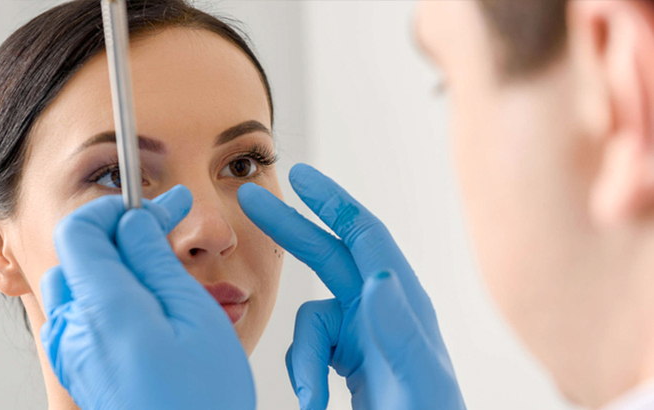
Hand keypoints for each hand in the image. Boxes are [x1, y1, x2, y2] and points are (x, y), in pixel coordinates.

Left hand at [39, 186, 255, 409]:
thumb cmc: (202, 397)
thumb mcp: (193, 316)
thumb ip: (156, 259)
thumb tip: (135, 219)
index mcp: (102, 309)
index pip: (83, 229)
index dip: (120, 207)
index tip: (160, 205)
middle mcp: (75, 328)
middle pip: (81, 252)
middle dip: (124, 231)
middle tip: (170, 230)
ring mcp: (73, 350)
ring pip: (82, 279)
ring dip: (119, 261)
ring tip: (165, 269)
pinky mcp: (79, 365)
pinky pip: (83, 310)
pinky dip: (112, 291)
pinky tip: (151, 303)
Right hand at [238, 164, 464, 409]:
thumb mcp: (416, 376)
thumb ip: (398, 329)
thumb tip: (377, 276)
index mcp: (401, 300)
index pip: (363, 235)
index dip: (332, 202)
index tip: (300, 176)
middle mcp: (379, 307)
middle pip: (328, 254)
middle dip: (290, 228)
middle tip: (252, 200)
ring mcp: (360, 330)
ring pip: (310, 318)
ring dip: (302, 357)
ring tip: (311, 397)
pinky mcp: (344, 355)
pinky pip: (308, 347)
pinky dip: (303, 372)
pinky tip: (313, 400)